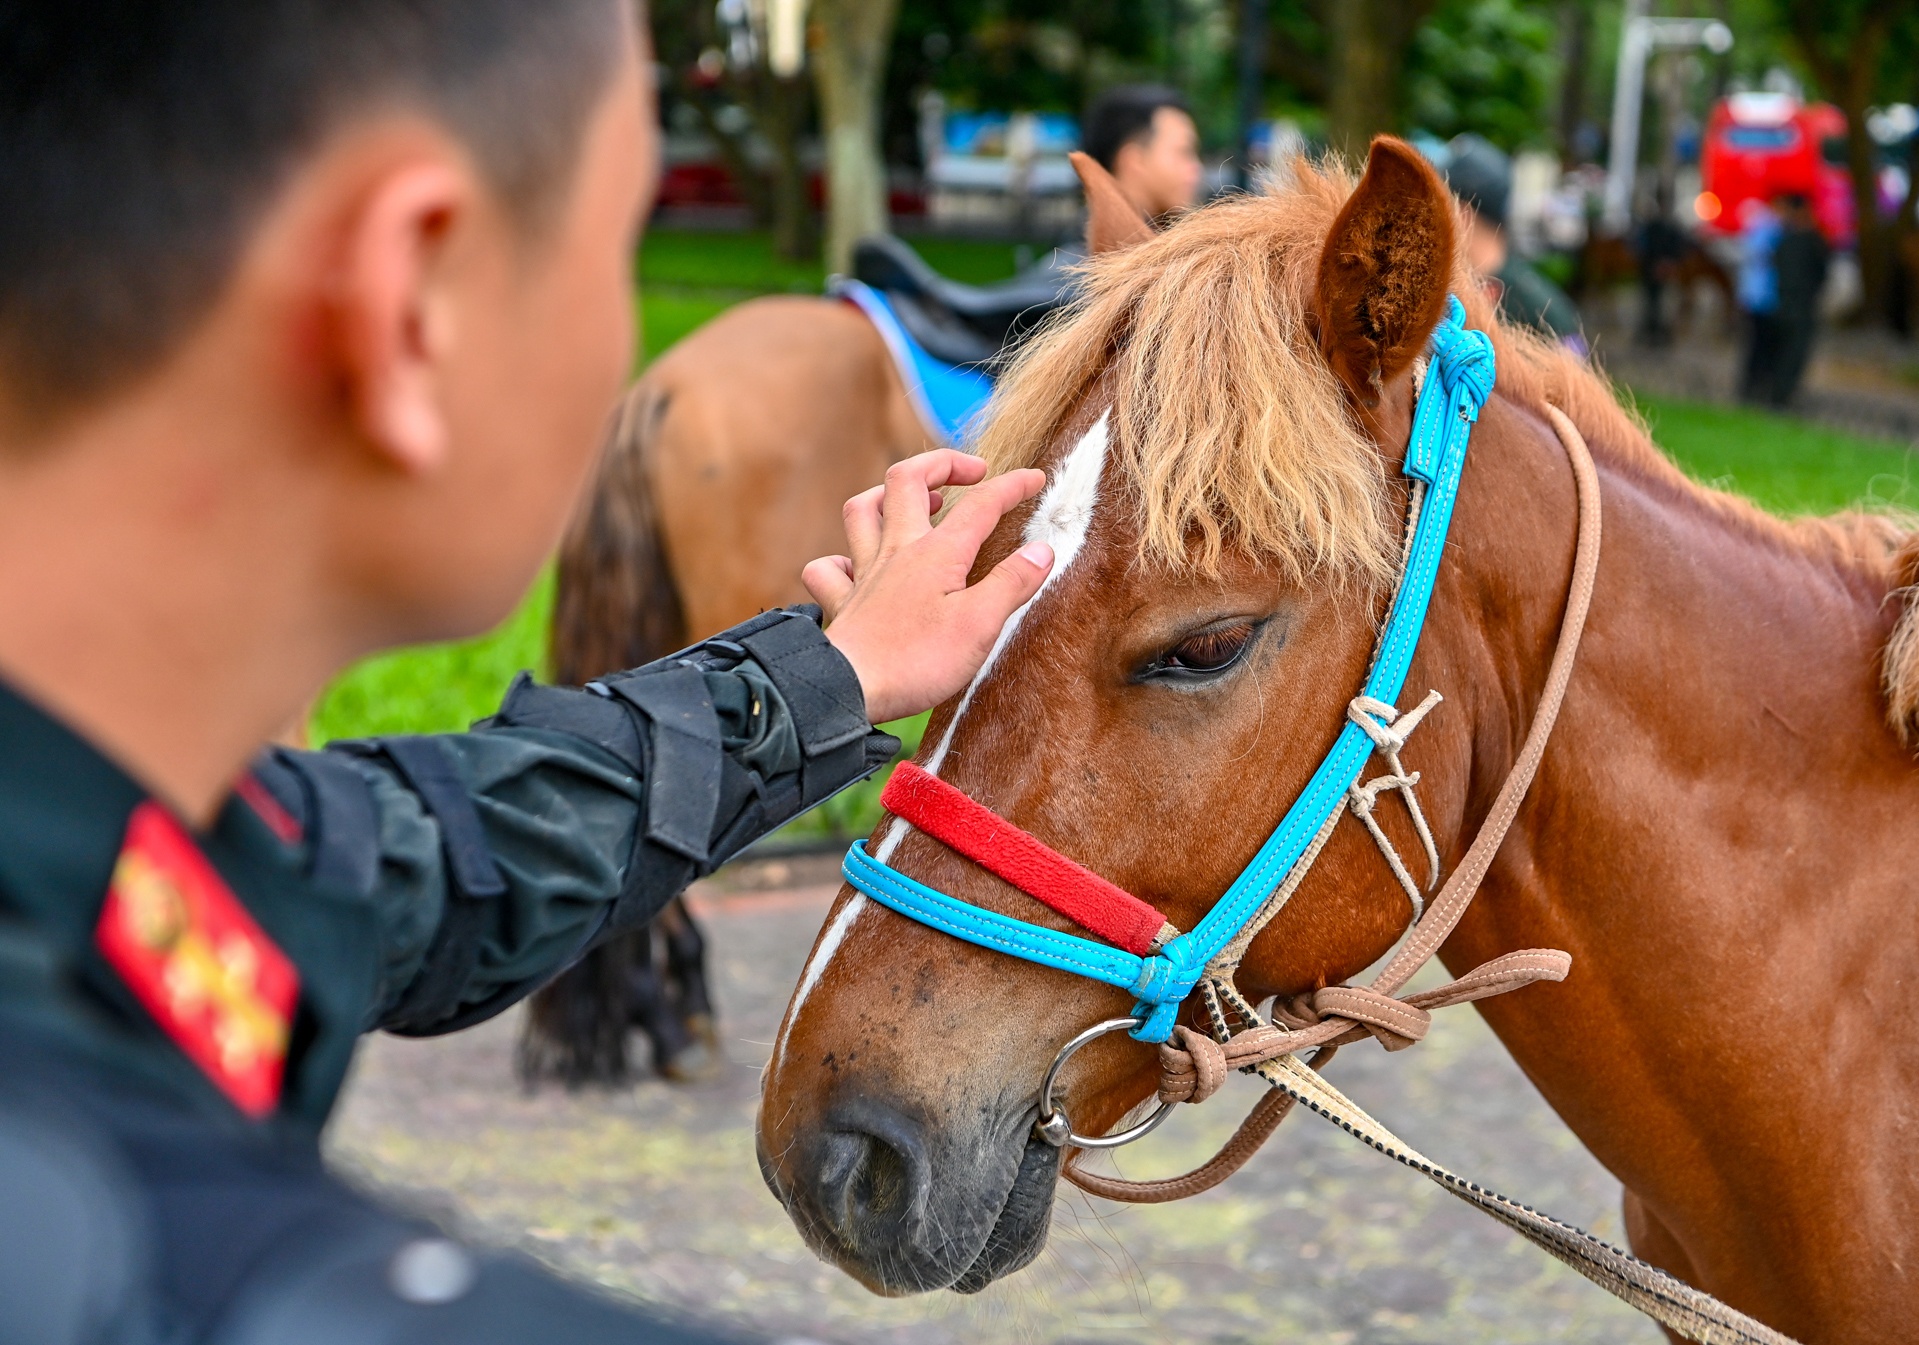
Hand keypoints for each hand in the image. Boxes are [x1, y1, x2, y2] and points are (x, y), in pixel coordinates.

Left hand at [804, 450, 1052, 724]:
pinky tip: (855, 565)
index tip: (1036, 479)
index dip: (1012, 486)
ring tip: (912, 501)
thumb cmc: (917, 662)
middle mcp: (897, 552)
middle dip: (941, 463)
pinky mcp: (842, 603)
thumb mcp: (980, 625)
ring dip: (885, 494)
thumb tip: (1042, 550)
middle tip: (971, 472)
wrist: (849, 691)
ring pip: (861, 510)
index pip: (980, 505)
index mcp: (937, 554)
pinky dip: (841, 559)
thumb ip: (1012, 583)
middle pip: (907, 479)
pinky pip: (828, 568)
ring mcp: (865, 574)